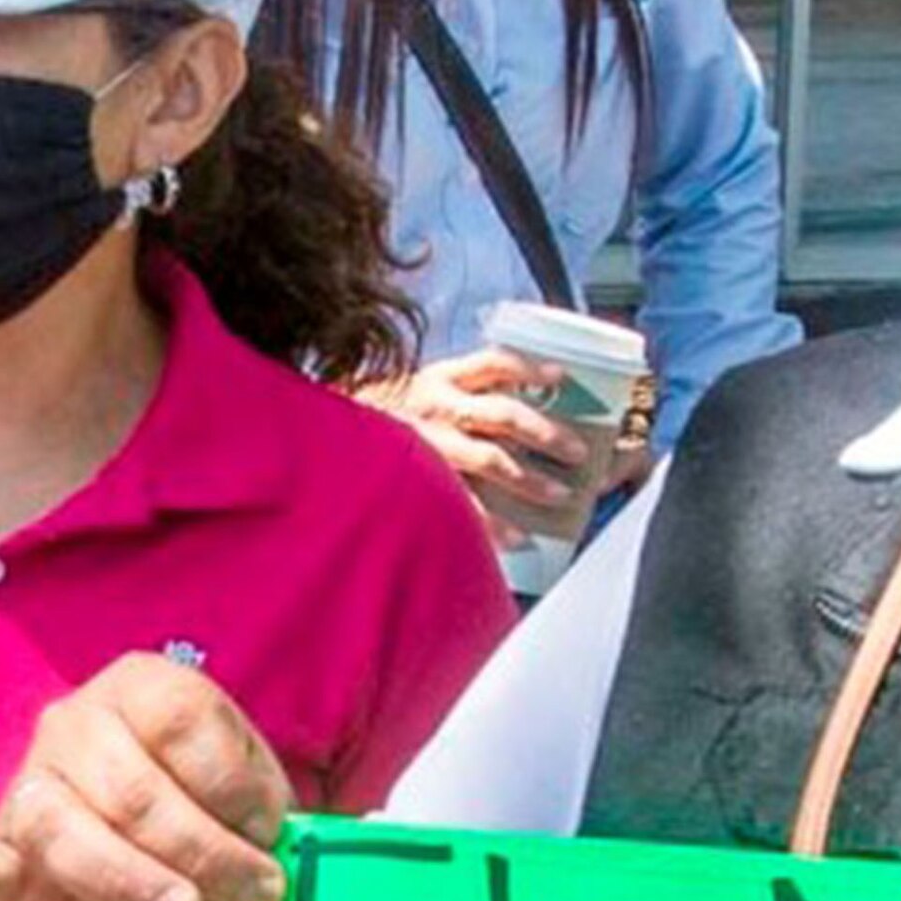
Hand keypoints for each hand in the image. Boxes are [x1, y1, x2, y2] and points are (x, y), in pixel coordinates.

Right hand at [0, 652, 292, 900]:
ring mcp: (30, 788)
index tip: (270, 827)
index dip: (234, 783)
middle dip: (206, 851)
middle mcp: (75, 724)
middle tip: (257, 893)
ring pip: (66, 832)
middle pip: (132, 787)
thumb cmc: (224, 823)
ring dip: (134, 881)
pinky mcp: (2, 856)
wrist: (190, 889)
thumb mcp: (259, 796)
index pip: (181, 718)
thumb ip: (260, 804)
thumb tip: (263, 837)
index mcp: (143, 688)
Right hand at [376, 346, 617, 547]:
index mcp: (438, 379)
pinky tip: (519, 536)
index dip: (530, 368)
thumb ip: (456, 393)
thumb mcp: (414, 389)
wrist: (322, 437)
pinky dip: (495, 523)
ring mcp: (426, 443)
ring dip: (530, 479)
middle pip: (503, 414)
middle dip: (546, 433)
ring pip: (490, 458)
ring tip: (561, 495)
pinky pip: (464, 502)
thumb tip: (513, 406)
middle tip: (577, 452)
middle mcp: (435, 406)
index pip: (493, 363)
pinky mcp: (417, 479)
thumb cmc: (377, 416)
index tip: (561, 377)